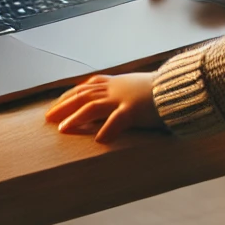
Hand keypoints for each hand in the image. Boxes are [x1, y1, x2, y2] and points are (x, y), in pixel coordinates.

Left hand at [44, 73, 163, 142]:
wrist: (176, 87)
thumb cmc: (156, 91)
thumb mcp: (133, 86)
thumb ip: (118, 91)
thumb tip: (106, 100)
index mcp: (113, 83)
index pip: (84, 88)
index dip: (68, 96)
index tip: (55, 105)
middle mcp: (114, 89)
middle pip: (82, 96)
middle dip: (63, 107)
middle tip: (48, 119)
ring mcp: (123, 99)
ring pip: (93, 107)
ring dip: (76, 118)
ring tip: (63, 129)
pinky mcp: (134, 110)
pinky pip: (117, 120)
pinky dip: (107, 130)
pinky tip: (98, 141)